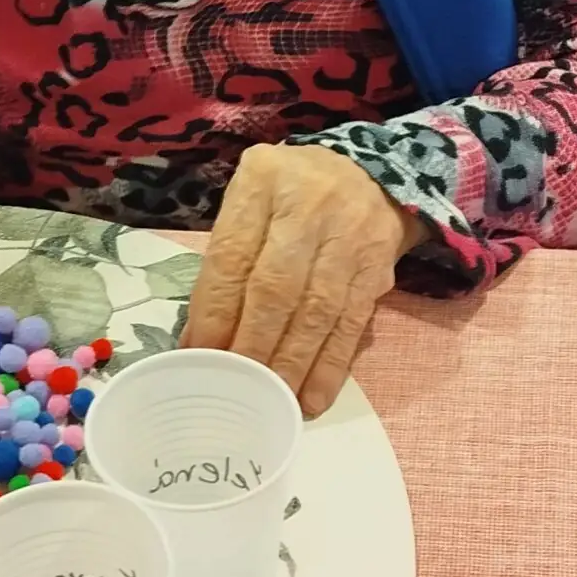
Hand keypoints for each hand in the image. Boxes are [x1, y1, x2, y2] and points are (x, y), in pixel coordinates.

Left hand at [182, 143, 423, 416]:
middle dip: (251, 346)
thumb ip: (226, 260)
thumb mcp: (251, 201)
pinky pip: (351, 323)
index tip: (200, 356)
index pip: (232, 256)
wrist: (372, 174)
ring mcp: (350, 235)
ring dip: (291, 364)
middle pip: (275, 288)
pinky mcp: (377, 267)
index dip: (214, 313)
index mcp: (263, 180)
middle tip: (233, 389)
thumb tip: (199, 341)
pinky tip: (312, 398)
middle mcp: (310, 203)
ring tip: (271, 401)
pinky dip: (331, 366)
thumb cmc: (291, 195)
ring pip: (316, 311)